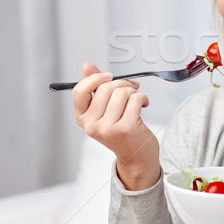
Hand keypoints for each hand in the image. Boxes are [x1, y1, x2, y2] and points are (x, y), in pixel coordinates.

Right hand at [73, 62, 159, 189]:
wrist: (137, 158)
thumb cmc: (122, 131)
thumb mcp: (104, 111)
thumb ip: (95, 88)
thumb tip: (86, 65)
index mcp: (83, 118)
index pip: (80, 91)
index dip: (96, 78)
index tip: (109, 77)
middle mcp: (92, 125)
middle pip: (106, 88)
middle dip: (123, 84)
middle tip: (131, 89)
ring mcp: (108, 128)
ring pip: (122, 92)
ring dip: (134, 91)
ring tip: (136, 100)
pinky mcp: (126, 128)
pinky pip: (135, 98)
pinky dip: (143, 98)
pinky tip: (143, 105)